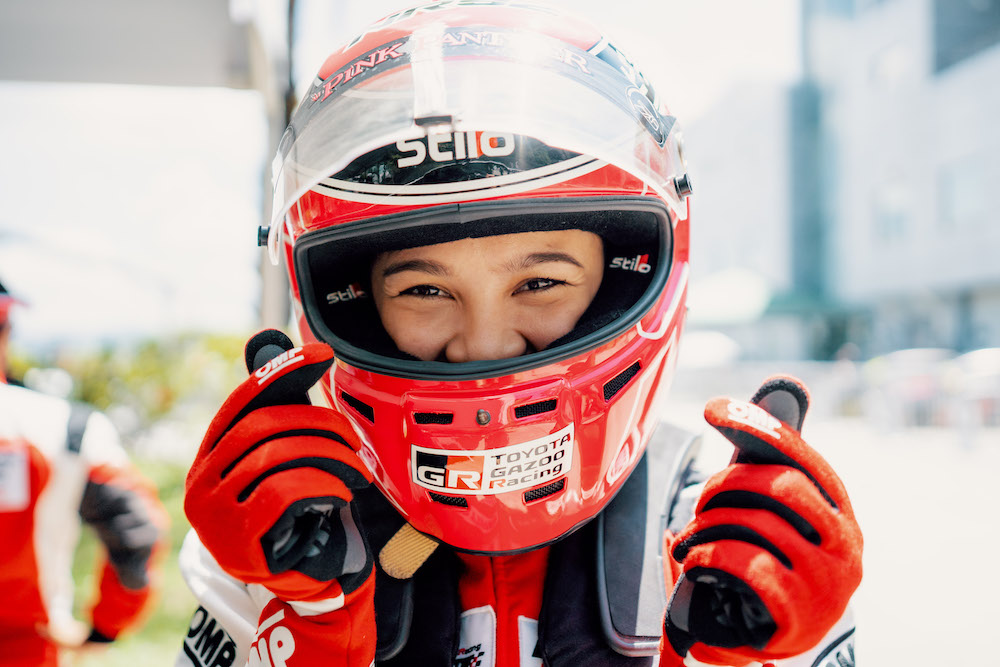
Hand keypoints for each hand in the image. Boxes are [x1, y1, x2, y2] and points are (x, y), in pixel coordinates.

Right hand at [184, 330, 373, 602]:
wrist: (306, 584)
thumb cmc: (299, 516)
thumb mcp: (289, 459)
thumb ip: (279, 408)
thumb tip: (271, 338)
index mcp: (210, 458)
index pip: (242, 404)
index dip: (281, 375)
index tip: (323, 356)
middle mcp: (201, 483)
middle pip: (261, 427)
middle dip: (317, 423)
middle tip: (352, 438)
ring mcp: (213, 515)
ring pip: (275, 457)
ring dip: (328, 457)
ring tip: (355, 472)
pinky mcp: (237, 541)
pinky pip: (283, 492)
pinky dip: (320, 484)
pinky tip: (339, 494)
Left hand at [663, 376, 861, 664]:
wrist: (785, 637)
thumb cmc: (779, 562)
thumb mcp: (783, 515)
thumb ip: (776, 465)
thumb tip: (783, 393)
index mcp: (837, 506)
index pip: (799, 454)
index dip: (756, 426)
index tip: (715, 409)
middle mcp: (844, 540)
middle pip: (779, 484)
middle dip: (727, 483)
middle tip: (702, 499)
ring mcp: (826, 578)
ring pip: (757, 524)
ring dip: (709, 525)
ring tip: (693, 538)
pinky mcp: (800, 611)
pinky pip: (746, 564)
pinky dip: (709, 554)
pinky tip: (696, 559)